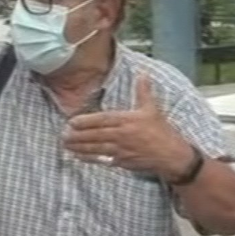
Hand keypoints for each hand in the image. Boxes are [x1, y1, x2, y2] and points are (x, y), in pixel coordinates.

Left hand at [63, 73, 191, 179]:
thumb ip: (143, 91)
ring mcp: (120, 150)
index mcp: (127, 121)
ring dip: (79, 147)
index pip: (102, 120)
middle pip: (95, 135)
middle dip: (77, 135)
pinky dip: (89, 158)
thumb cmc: (161, 132)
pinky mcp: (122, 162)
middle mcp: (122, 135)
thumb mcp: (153, 109)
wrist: (171, 155)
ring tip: (66, 144)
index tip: (72, 122)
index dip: (85, 121)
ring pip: (95, 148)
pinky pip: (102, 160)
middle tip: (63, 135)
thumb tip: (143, 73)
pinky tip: (78, 156)